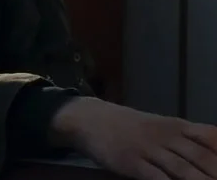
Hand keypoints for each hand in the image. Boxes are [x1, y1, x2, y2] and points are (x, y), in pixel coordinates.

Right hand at [50, 97, 216, 179]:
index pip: (210, 138)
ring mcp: (148, 149)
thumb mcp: (158, 125)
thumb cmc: (127, 125)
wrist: (89, 119)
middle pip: (201, 156)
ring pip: (182, 169)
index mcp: (176, 126)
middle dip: (216, 171)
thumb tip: (211, 150)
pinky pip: (156, 178)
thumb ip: (183, 137)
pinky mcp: (131, 162)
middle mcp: (166, 136)